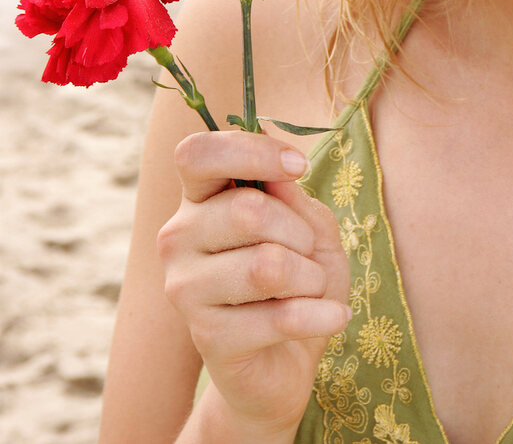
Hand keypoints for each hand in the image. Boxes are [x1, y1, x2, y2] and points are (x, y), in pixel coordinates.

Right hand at [158, 130, 350, 436]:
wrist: (286, 362)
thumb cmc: (297, 280)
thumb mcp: (308, 225)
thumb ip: (292, 196)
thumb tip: (281, 170)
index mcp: (198, 199)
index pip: (197, 154)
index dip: (251, 151)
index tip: (297, 166)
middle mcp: (179, 238)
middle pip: (247, 210)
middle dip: (300, 232)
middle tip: (308, 254)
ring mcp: (185, 289)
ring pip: (267, 265)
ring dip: (311, 277)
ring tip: (313, 288)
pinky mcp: (208, 338)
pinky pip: (280, 317)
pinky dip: (321, 315)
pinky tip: (333, 317)